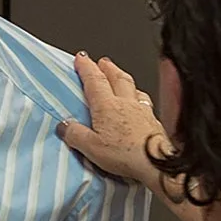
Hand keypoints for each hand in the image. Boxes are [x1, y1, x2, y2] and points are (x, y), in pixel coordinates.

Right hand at [56, 52, 169, 190]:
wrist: (156, 162)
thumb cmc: (125, 154)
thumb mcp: (90, 147)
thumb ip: (75, 135)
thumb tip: (64, 126)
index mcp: (107, 106)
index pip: (94, 80)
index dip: (86, 67)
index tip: (81, 58)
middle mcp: (126, 103)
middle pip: (117, 78)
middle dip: (107, 67)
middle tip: (102, 62)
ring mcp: (143, 110)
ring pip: (133, 87)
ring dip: (124, 78)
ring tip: (120, 77)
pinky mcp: (154, 121)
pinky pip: (145, 102)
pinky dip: (139, 96)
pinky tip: (139, 102)